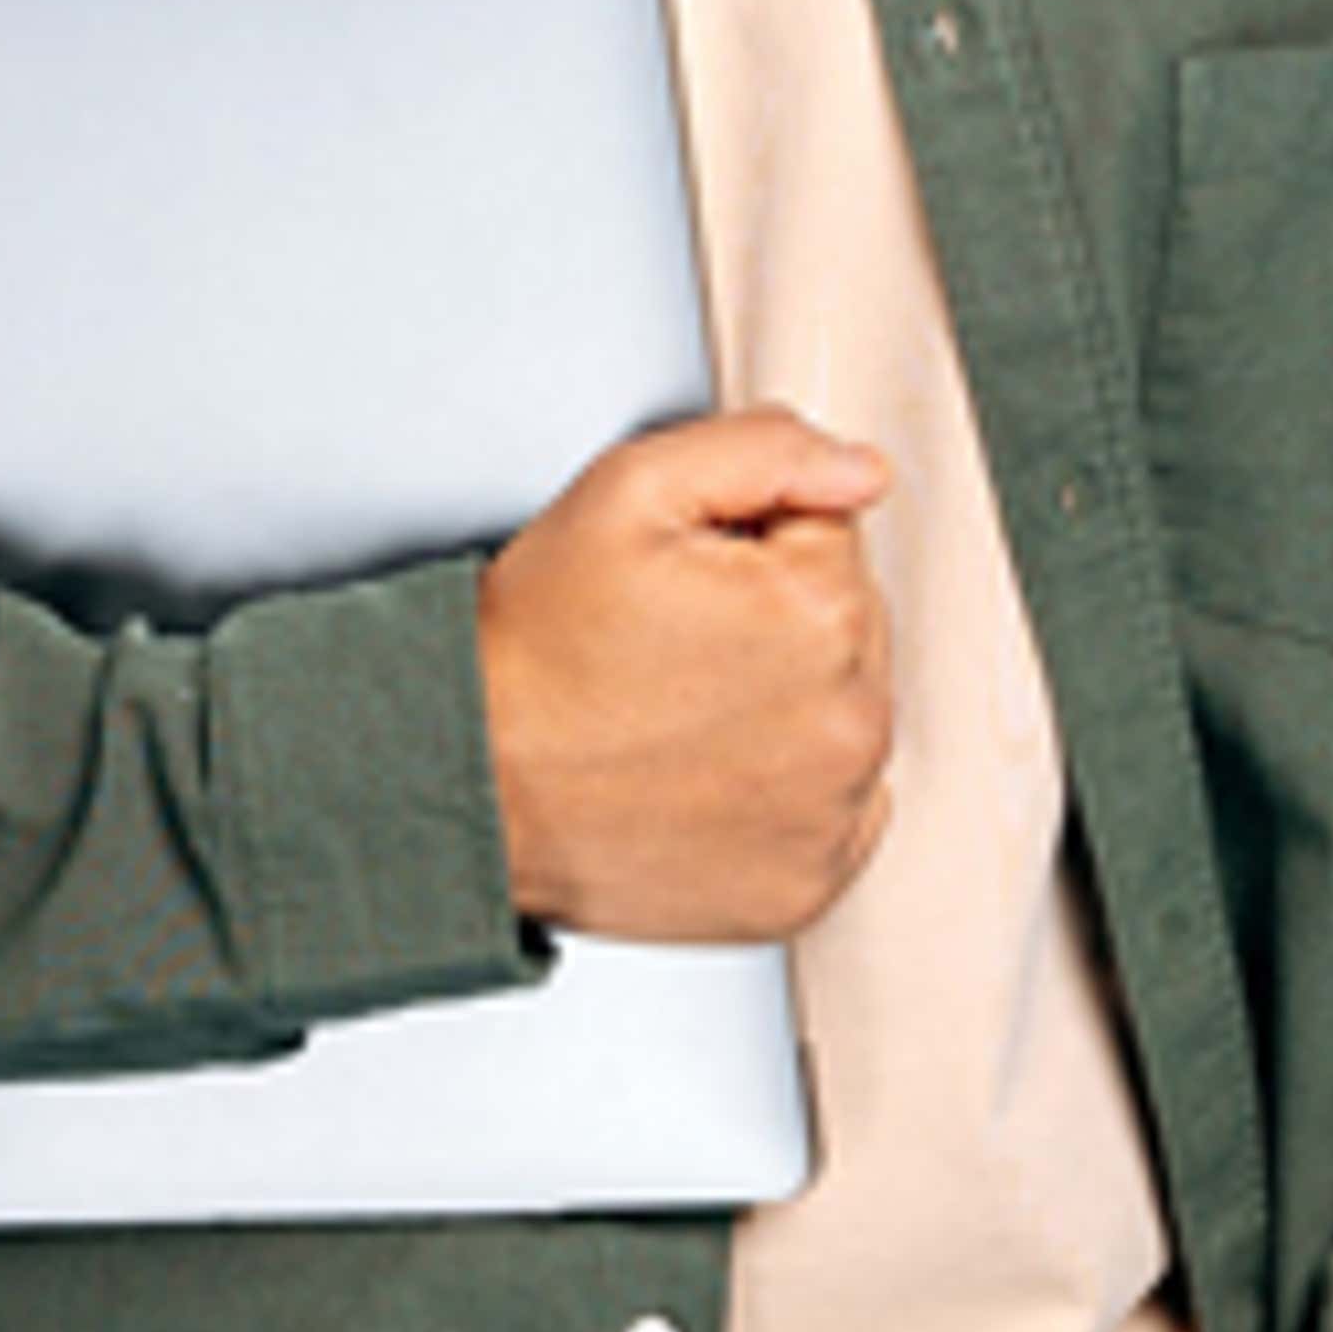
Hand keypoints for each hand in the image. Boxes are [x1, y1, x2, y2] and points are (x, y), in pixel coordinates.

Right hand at [476, 407, 893, 940]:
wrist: (471, 777)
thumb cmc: (537, 647)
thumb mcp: (630, 490)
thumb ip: (765, 450)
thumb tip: (861, 469)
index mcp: (821, 610)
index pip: (831, 530)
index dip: (749, 539)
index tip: (687, 578)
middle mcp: (849, 719)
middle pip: (846, 621)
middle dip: (774, 616)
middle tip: (671, 643)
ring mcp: (832, 812)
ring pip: (844, 709)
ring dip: (786, 699)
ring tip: (679, 708)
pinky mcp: (809, 881)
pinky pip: (836, 805)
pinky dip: (786, 786)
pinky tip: (707, 771)